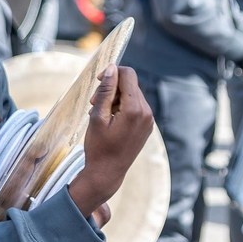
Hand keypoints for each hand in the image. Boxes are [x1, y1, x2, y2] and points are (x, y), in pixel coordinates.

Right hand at [69, 65, 153, 218]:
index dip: (112, 73)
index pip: (128, 75)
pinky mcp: (146, 126)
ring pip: (132, 95)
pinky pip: (135, 106)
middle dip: (111, 88)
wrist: (107, 173)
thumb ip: (105, 91)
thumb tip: (111, 68)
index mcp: (135, 109)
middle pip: (130, 84)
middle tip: (94, 103)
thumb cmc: (99, 147)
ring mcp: (149, 120)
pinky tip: (110, 120)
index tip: (98, 82)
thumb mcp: (97, 117)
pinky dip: (122, 107)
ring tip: (100, 113)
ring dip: (115, 98)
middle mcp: (146, 113)